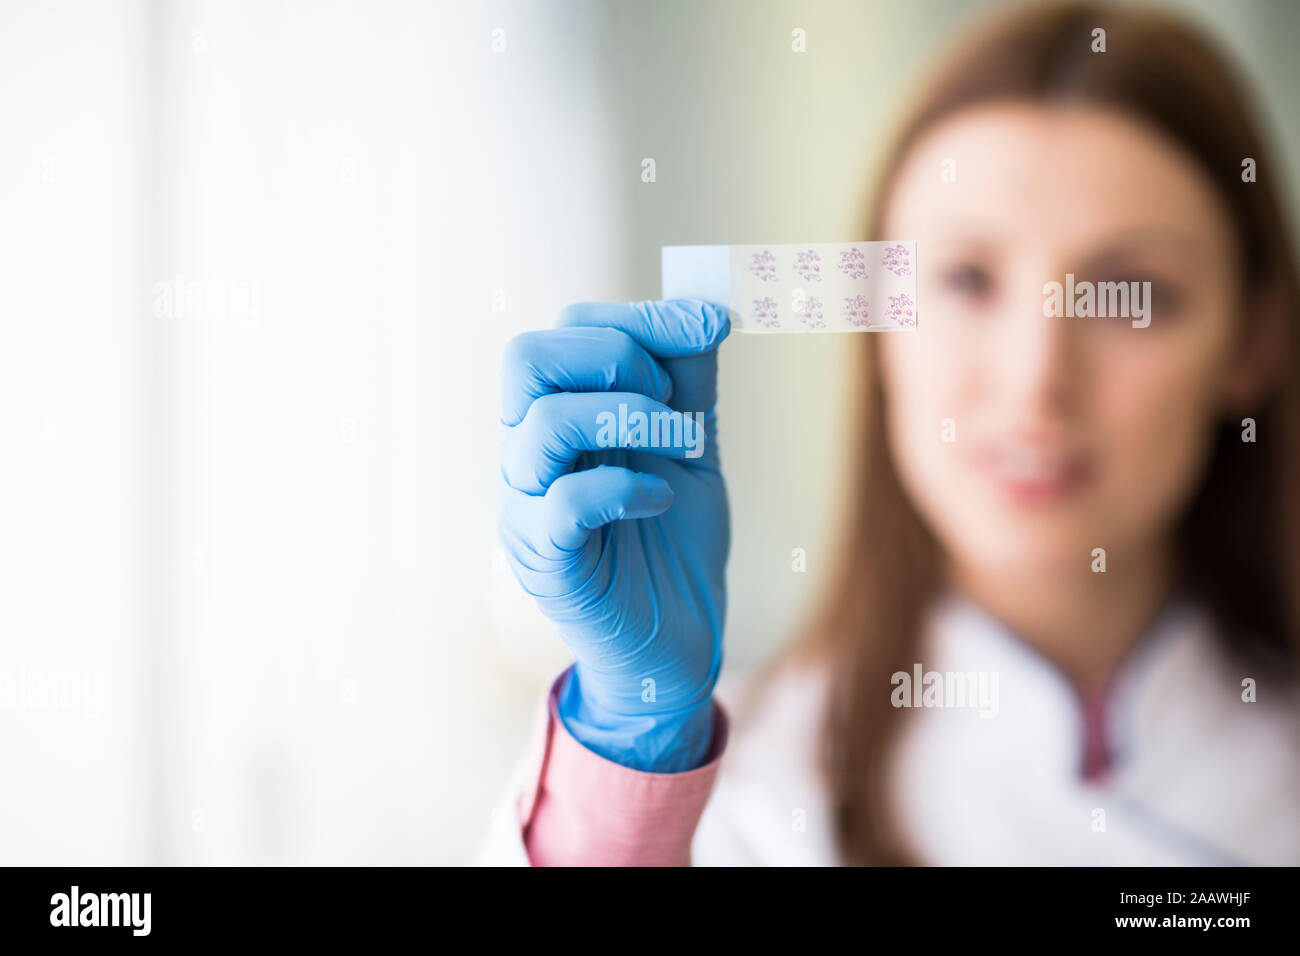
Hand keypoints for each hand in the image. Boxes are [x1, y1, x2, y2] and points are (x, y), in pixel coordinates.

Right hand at [498, 299, 730, 770]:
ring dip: (631, 417)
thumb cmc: (675, 540)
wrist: (681, 641)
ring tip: (684, 447)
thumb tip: (706, 306)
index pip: (567, 330)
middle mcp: (530, 454)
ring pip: (543, 424)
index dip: (639, 317)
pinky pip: (564, 502)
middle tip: (671, 398)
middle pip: (526, 359)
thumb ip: (689, 381)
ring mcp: (529, 507)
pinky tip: (662, 498)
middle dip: (614, 355)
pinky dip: (625, 486)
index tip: (711, 328)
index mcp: (559, 416)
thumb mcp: (691, 447)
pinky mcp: (547, 561)